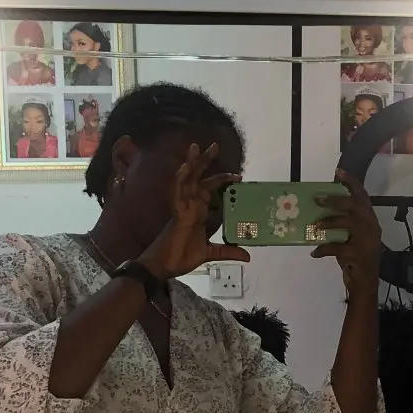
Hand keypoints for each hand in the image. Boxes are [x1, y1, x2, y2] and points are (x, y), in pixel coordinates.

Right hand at [137, 142, 249, 278]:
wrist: (164, 267)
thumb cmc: (181, 257)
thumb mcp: (210, 253)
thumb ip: (228, 251)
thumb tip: (248, 255)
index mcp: (197, 211)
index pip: (210, 190)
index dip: (222, 181)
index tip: (238, 176)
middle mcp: (190, 205)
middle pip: (198, 178)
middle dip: (205, 162)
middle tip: (214, 145)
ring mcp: (183, 208)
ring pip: (187, 180)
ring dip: (192, 163)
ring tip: (196, 146)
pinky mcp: (177, 214)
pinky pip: (177, 194)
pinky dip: (181, 180)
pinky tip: (185, 167)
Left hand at [312, 170, 382, 283]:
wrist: (364, 283)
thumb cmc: (355, 257)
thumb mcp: (350, 237)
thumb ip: (342, 223)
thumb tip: (319, 210)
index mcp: (369, 220)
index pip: (362, 196)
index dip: (351, 183)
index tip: (338, 172)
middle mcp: (371, 227)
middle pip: (355, 206)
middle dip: (336, 200)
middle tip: (318, 199)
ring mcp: (367, 240)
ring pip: (349, 223)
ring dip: (329, 222)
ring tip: (315, 225)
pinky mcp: (359, 254)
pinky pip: (338, 247)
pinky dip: (324, 249)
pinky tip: (315, 252)